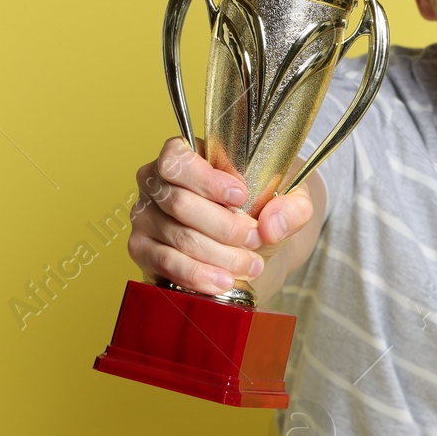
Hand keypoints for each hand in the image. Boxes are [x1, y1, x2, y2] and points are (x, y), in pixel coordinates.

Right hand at [127, 137, 315, 295]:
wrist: (252, 244)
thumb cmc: (261, 209)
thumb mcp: (289, 199)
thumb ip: (293, 206)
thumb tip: (272, 226)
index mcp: (184, 155)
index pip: (177, 159)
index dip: (206, 179)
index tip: (241, 196)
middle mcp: (156, 182)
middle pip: (180, 203)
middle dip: (224, 227)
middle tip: (255, 238)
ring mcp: (145, 216)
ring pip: (179, 237)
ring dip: (219, 255)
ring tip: (251, 264)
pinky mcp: (143, 250)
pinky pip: (166, 263)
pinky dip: (198, 275)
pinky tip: (223, 280)